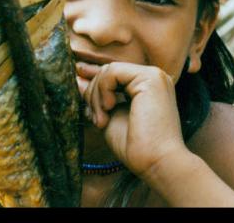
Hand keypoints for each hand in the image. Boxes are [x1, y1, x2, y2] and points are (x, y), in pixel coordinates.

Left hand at [77, 62, 188, 176]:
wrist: (156, 162)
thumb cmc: (136, 147)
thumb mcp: (109, 117)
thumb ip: (97, 98)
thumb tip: (78, 79)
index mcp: (146, 88)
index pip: (114, 76)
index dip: (93, 82)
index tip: (76, 85)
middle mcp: (153, 78)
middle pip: (109, 72)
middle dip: (93, 95)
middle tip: (96, 120)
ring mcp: (153, 76)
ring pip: (109, 71)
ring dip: (96, 96)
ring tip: (102, 120)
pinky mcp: (150, 79)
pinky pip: (113, 72)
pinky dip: (103, 90)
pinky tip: (108, 108)